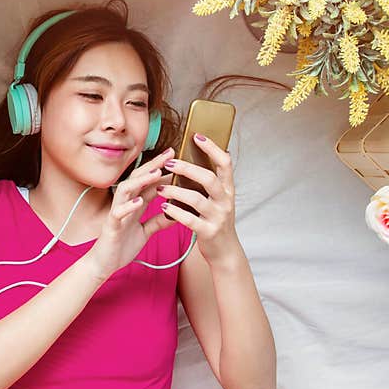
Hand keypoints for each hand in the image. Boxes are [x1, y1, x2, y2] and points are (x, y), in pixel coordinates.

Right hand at [86, 147, 178, 281]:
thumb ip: (158, 221)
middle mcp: (125, 204)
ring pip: (126, 190)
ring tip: (156, 173)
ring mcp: (117, 213)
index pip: (148, 182)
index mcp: (134, 204)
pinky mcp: (111, 226)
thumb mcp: (145, 232)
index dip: (162, 170)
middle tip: (169, 154)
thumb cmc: (121, 247)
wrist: (103, 264)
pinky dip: (128, 206)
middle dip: (153, 166)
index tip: (177, 158)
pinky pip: (118, 213)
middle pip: (137, 179)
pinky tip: (139, 201)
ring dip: (141, 181)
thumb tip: (176, 213)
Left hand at [157, 133, 238, 261]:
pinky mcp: (208, 232)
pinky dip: (175, 212)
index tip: (197, 136)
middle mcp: (226, 201)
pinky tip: (164, 207)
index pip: (225, 163)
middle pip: (209, 179)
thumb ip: (210, 182)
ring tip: (159, 187)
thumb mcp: (218, 199)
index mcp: (228, 189)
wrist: (224, 251)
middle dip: (187, 168)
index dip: (212, 148)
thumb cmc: (216, 220)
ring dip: (175, 191)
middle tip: (169, 163)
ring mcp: (218, 217)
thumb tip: (197, 156)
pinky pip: (190, 220)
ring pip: (196, 199)